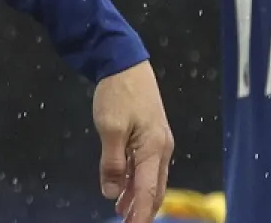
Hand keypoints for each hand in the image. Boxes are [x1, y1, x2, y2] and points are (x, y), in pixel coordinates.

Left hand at [92, 60, 174, 222]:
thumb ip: (112, 162)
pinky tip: (124, 189)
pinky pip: (145, 166)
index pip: (148, 191)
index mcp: (154, 148)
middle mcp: (161, 149)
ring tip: (122, 212)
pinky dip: (135, 181)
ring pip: (150, 179)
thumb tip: (112, 192)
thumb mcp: (109, 127)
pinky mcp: (151, 136)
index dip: (140, 213)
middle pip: (154, 188)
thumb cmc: (117, 93)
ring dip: (137, 196)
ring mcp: (158, 143)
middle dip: (142, 209)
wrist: (125, 63)